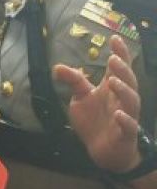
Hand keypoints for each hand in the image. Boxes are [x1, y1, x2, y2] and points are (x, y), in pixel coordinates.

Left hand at [54, 36, 141, 173]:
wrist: (102, 150)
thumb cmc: (95, 120)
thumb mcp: (81, 98)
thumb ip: (74, 82)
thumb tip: (57, 67)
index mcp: (112, 88)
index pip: (118, 68)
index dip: (120, 53)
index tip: (115, 37)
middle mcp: (122, 99)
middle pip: (128, 81)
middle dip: (123, 70)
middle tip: (113, 59)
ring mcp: (126, 116)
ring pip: (131, 101)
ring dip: (124, 90)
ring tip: (113, 81)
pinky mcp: (125, 134)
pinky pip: (129, 126)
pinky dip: (125, 120)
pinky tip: (119, 114)